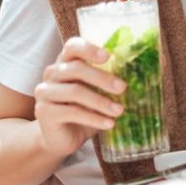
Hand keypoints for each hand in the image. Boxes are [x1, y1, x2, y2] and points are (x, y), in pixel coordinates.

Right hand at [33, 37, 124, 157]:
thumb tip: (142, 75)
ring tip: (120, 111)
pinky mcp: (43, 112)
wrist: (62, 138)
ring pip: (75, 91)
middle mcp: (52, 73)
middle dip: (103, 78)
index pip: (72, 46)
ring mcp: (45, 92)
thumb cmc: (85, 110)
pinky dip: (93, 118)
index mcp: (66, 63)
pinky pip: (71, 112)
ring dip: (101, 102)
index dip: (89, 49)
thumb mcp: (99, 93)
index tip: (108, 56)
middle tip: (123, 88)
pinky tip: (109, 124)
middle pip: (76, 68)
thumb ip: (110, 81)